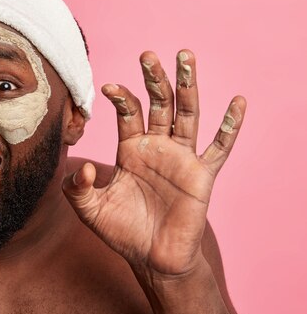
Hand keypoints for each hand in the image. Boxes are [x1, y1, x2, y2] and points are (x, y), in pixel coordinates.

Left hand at [63, 50, 245, 276]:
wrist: (151, 259)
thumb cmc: (122, 232)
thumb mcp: (89, 209)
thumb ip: (77, 188)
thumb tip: (84, 166)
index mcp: (131, 149)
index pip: (129, 113)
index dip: (121, 97)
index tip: (108, 86)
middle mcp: (157, 147)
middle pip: (159, 103)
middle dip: (154, 79)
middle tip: (148, 55)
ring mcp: (181, 158)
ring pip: (187, 114)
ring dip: (187, 86)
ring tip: (186, 56)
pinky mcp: (201, 175)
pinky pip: (219, 148)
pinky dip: (230, 126)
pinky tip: (237, 102)